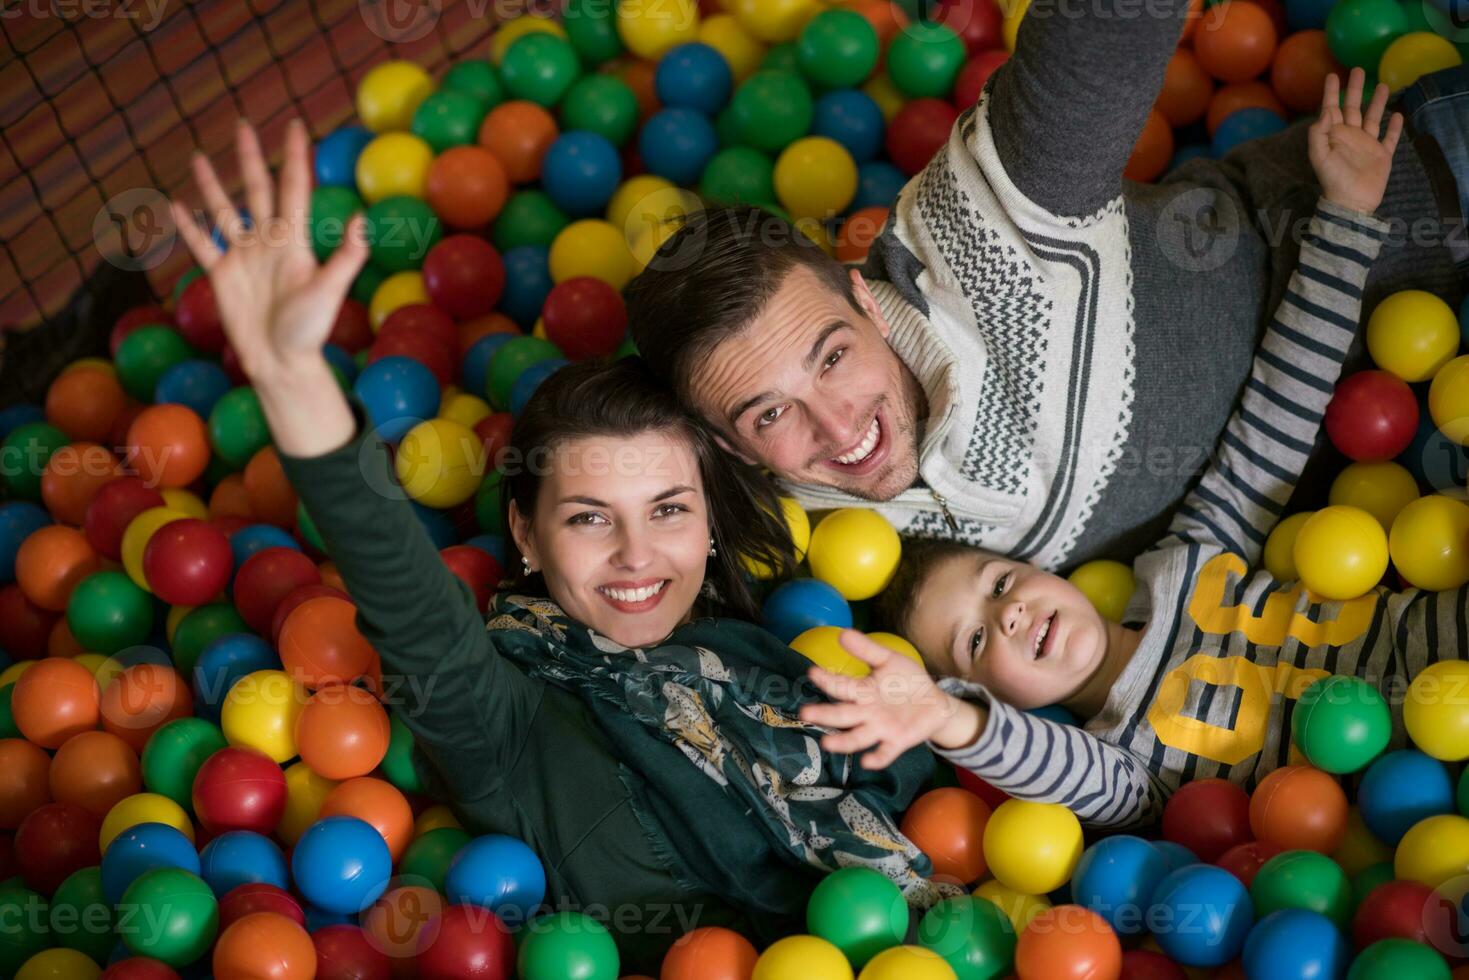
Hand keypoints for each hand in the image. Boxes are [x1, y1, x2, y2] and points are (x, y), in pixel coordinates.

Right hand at [169, 119, 367, 385]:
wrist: (282, 362)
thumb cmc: (310, 330)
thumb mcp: (329, 290)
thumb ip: (346, 256)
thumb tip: (364, 220)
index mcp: (293, 240)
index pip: (293, 188)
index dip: (294, 157)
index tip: (295, 126)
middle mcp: (267, 241)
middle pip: (257, 189)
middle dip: (249, 157)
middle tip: (242, 124)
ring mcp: (243, 256)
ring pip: (224, 210)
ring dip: (212, 184)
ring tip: (197, 155)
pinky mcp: (221, 275)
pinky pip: (202, 244)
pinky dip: (189, 226)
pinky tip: (176, 205)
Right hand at [797, 630, 982, 768]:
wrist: (934, 702)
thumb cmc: (906, 681)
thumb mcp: (889, 660)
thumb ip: (867, 650)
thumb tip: (842, 633)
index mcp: (863, 692)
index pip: (841, 686)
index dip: (827, 680)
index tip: (812, 672)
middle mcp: (867, 713)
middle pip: (842, 715)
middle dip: (824, 715)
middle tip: (805, 713)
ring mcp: (881, 729)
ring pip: (858, 737)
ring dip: (843, 742)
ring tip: (827, 743)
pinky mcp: (897, 741)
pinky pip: (885, 752)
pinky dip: (877, 758)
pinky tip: (868, 761)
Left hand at [1310, 67, 1402, 215]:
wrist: (1351, 202)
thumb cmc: (1333, 180)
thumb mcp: (1320, 157)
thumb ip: (1319, 134)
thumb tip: (1325, 111)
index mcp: (1335, 135)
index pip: (1332, 109)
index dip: (1331, 93)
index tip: (1332, 75)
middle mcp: (1351, 136)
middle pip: (1353, 107)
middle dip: (1355, 89)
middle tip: (1358, 70)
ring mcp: (1367, 145)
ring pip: (1373, 118)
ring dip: (1377, 102)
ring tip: (1383, 85)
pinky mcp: (1382, 155)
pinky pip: (1390, 138)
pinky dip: (1395, 127)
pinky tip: (1398, 114)